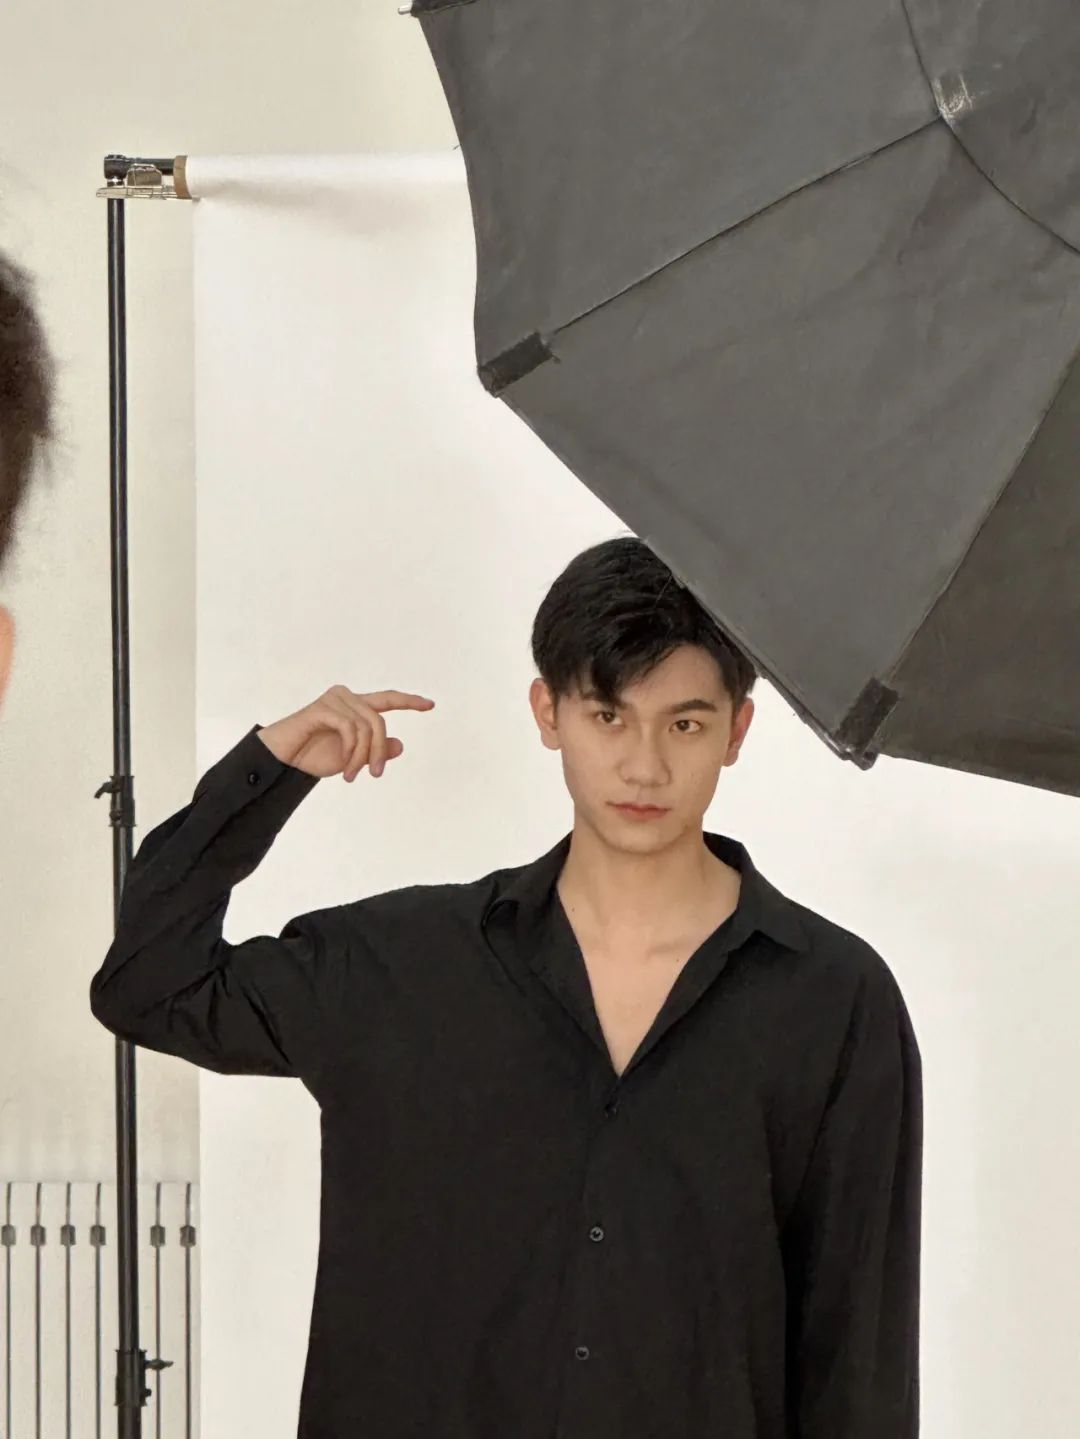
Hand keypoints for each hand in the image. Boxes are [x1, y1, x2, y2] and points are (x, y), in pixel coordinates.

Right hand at [255, 685, 435, 780]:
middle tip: (374, 775)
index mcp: (354, 706)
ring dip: (362, 756)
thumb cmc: (312, 756)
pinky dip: (351, 750)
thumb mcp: (351, 759)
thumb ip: (374, 751)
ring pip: (365, 727)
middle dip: (378, 751)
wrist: (282, 761)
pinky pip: (349, 728)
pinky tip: (344, 766)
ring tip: (351, 775)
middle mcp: (346, 697)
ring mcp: (333, 700)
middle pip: (379, 721)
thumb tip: (400, 744)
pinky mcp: (321, 707)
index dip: (409, 701)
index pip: (387, 700)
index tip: (431, 705)